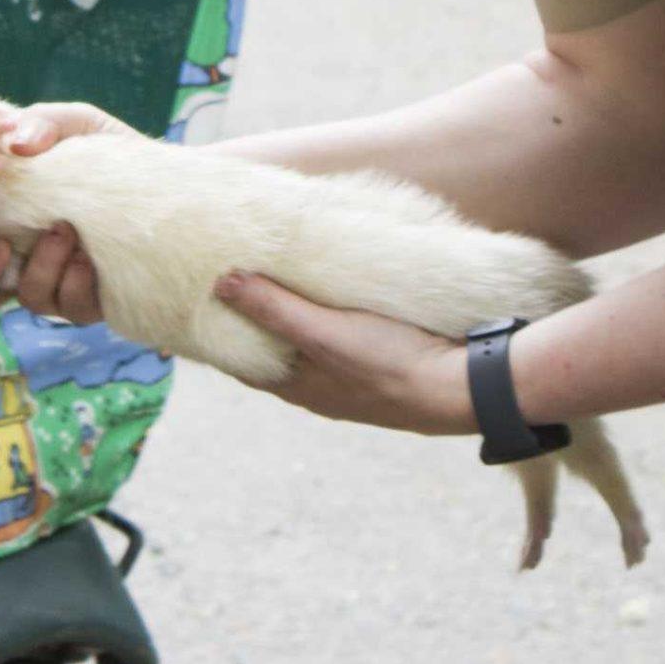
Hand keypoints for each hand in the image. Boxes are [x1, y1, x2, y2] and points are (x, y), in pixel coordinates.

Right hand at [0, 101, 131, 321]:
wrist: (162, 177)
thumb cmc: (106, 150)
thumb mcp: (73, 124)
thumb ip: (43, 122)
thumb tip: (19, 143)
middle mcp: (16, 258)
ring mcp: (50, 282)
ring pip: (23, 300)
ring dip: (40, 268)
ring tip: (63, 231)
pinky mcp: (84, 300)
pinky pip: (68, 306)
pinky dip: (74, 281)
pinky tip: (89, 255)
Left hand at [213, 272, 475, 436]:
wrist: (460, 388)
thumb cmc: (387, 364)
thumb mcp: (322, 332)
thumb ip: (274, 308)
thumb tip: (221, 282)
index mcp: (296, 386)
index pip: (241, 359)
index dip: (221, 329)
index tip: (204, 295)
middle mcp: (318, 388)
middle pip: (272, 350)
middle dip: (256, 318)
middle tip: (239, 275)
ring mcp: (349, 379)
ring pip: (308, 345)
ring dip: (295, 316)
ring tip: (283, 276)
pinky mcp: (378, 365)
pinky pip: (339, 340)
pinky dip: (327, 318)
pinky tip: (335, 297)